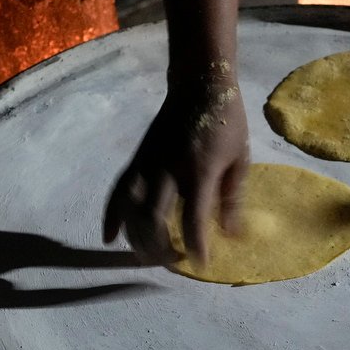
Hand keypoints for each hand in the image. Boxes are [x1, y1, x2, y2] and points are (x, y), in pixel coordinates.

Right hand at [103, 70, 250, 265]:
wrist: (199, 85)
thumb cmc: (226, 122)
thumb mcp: (240, 159)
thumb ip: (233, 198)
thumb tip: (231, 234)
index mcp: (199, 170)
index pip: (193, 217)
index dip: (195, 244)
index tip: (198, 264)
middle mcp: (167, 169)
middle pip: (153, 218)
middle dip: (159, 247)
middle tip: (171, 261)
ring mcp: (147, 163)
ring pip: (130, 208)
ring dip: (135, 237)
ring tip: (145, 256)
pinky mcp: (136, 158)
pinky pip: (118, 190)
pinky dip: (111, 215)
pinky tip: (109, 238)